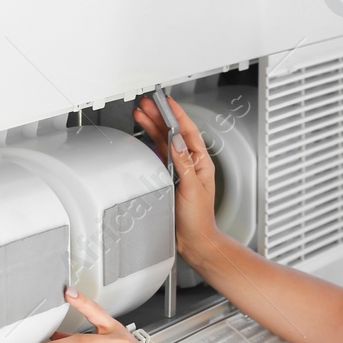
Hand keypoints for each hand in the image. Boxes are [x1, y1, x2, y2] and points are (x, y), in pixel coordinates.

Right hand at [131, 94, 224, 269]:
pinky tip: (144, 135)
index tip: (166, 101)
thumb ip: (184, 163)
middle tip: (146, 103)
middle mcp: (191, 163)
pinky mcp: (170, 178)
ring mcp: (179, 170)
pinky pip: (159, 155)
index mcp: (201, 162)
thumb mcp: (192, 188)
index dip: (177, 114)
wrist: (194, 241)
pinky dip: (151, 143)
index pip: (189, 131)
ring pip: (165, 142)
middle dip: (160, 116)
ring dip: (153, 127)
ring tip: (140, 114)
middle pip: (174, 133)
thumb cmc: (199, 220)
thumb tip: (177, 140)